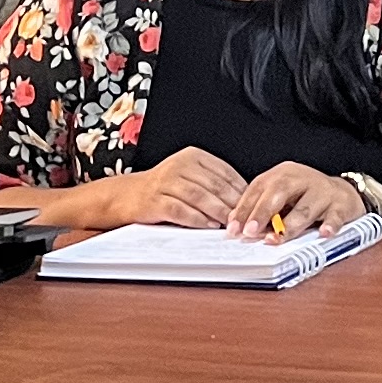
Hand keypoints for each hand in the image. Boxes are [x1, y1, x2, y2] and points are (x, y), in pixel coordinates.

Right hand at [110, 150, 250, 228]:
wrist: (128, 195)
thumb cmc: (165, 188)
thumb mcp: (190, 177)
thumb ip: (213, 184)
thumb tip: (244, 200)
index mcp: (193, 156)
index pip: (224, 172)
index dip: (241, 189)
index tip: (253, 204)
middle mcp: (179, 165)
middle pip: (214, 185)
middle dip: (232, 203)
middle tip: (246, 218)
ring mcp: (166, 182)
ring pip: (199, 197)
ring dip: (217, 211)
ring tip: (230, 223)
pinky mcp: (155, 200)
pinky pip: (180, 210)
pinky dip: (197, 219)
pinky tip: (208, 226)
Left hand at [234, 162, 363, 239]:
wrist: (342, 192)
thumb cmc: (306, 196)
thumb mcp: (282, 196)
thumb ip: (260, 207)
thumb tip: (236, 224)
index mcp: (283, 174)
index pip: (259, 188)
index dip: (244, 208)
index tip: (234, 228)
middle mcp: (302, 179)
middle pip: (280, 192)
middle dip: (263, 212)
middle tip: (250, 231)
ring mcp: (323, 192)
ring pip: (305, 208)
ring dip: (290, 226)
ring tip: (278, 238)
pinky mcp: (341, 205)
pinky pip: (335, 216)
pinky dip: (330, 225)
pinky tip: (324, 233)